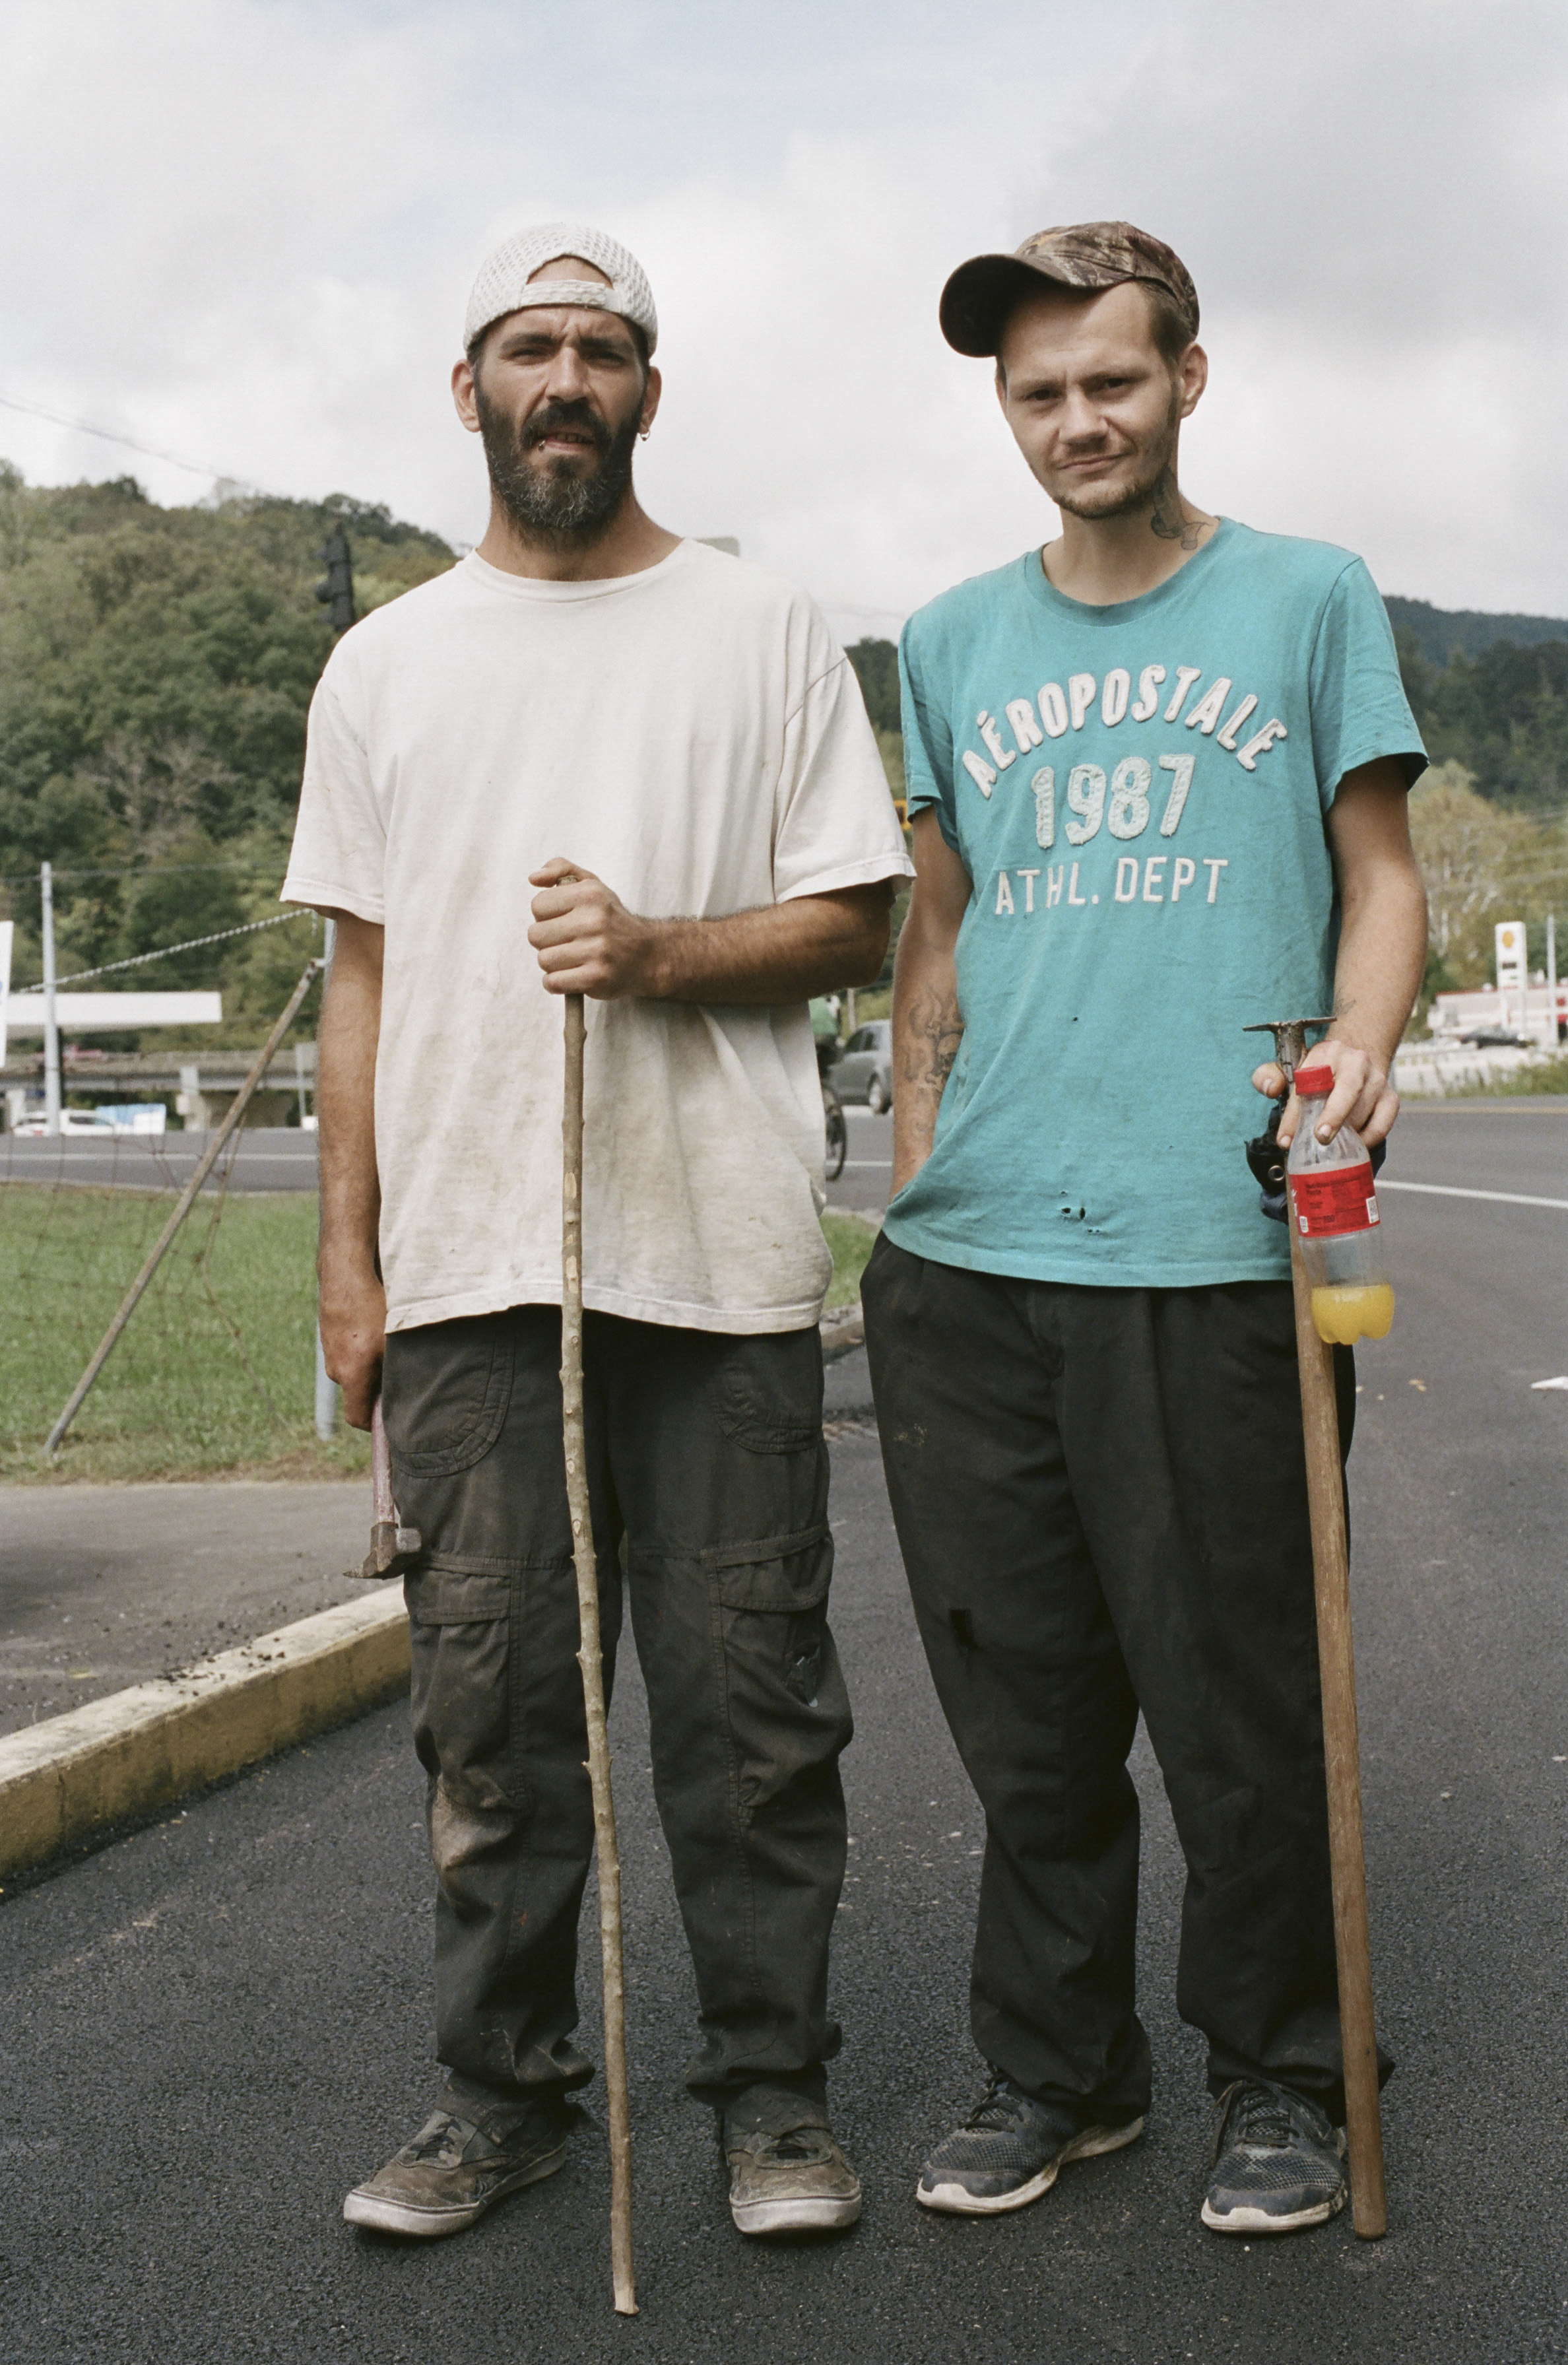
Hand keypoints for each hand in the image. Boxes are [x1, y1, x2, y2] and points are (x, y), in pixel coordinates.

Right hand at [318, 1256, 386, 1429]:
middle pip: (360, 1392)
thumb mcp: (396, 1340)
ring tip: (389, 1341)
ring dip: (372, 1363)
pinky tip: (376, 1326)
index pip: (357, 1419)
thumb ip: (401, 1374)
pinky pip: (349, 1350)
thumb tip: (414, 1398)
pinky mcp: (329, 1335)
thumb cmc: (376, 1304)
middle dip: (380, 1387)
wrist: (346, 1270)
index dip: (375, 1425)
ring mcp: (329, 1351)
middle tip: (403, 1369)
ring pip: (356, 1369)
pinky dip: (363, 1346)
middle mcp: (336, 1368)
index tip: (393, 1419)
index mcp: (351, 1375)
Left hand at [528, 858, 658, 997]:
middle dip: (546, 941)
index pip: (538, 906)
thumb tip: (533, 878)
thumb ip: (561, 869)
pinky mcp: (597, 978)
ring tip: (572, 958)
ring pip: (543, 960)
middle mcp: (595, 920)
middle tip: (567, 941)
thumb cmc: (611, 919)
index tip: (563, 920)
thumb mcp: (592, 885)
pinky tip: (571, 975)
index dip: (546, 916)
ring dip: (553, 963)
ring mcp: (597, 951)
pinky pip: (553, 982)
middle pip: (535, 935)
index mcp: (590, 894)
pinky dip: (556, 982)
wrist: (648, 955)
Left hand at [1251, 1037, 1399, 1149]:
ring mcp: (1377, 1080)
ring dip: (1345, 1133)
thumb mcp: (1289, 1068)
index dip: (1296, 1114)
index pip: (1309, 1083)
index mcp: (1326, 1053)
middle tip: (1320, 1138)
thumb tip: (1270, 1089)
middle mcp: (1356, 1062)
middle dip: (1333, 1117)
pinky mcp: (1390, 1098)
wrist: (1354, 1061)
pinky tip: (1352, 1145)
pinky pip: (1381, 1125)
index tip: (1286, 1138)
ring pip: (1362, 1112)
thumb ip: (1269, 1076)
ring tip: (1328, 1146)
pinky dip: (1367, 1139)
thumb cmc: (1317, 1072)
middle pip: (1347, 1091)